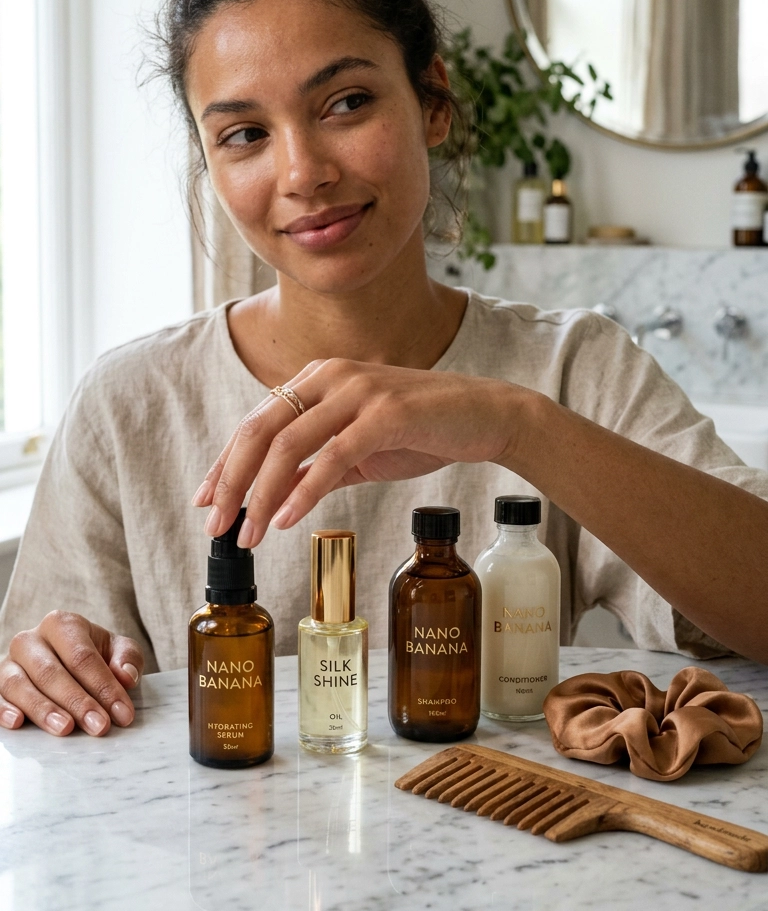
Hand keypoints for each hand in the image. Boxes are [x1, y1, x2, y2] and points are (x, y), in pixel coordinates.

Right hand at [0, 612, 143, 735]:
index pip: (82, 657)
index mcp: (62, 624)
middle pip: (51, 672)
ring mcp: (10, 662)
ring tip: (66, 729)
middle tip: (99, 726)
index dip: (103, 686)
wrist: (66, 658)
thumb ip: (128, 659)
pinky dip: (4, 710)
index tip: (122, 714)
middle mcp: (31, 640)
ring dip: (43, 709)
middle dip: (77, 702)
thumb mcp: (118, 650)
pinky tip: (18, 723)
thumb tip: (125, 677)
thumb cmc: (94, 655)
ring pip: (19, 685)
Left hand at [192, 359, 520, 546]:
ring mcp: (358, 393)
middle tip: (215, 526)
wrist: (486, 416)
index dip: (225, 464)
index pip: (256, 423)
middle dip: (230, 482)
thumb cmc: (424, 430)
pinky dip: (304, 491)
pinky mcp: (385, 415)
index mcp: (319, 379)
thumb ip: (319, 466)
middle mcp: (331, 377)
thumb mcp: (361, 447)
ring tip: (247, 533)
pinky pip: (332, 457)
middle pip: (260, 431)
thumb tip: (275, 501)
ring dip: (261, 494)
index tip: (204, 501)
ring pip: (289, 444)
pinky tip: (285, 519)